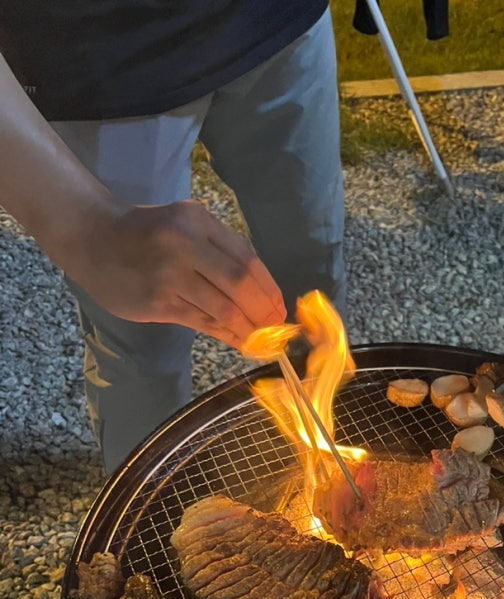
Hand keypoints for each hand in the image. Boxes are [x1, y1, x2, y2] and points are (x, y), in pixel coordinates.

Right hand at [69, 199, 286, 349]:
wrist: (93, 239)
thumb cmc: (146, 232)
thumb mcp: (185, 224)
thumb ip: (220, 249)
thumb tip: (260, 291)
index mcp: (198, 221)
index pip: (246, 259)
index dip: (268, 289)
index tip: (279, 308)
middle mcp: (185, 244)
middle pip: (239, 285)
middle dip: (262, 311)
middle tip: (274, 328)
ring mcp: (170, 275)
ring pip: (222, 308)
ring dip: (247, 328)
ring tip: (261, 340)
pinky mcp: (158, 301)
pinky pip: (202, 322)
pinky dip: (225, 334)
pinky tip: (238, 341)